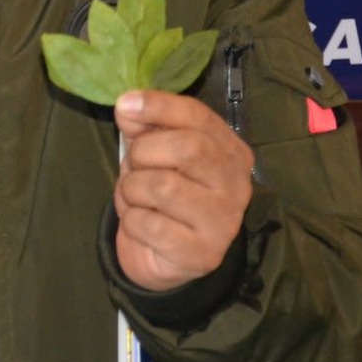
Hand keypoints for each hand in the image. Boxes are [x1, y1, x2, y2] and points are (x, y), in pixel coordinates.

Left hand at [112, 90, 253, 292]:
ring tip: (135, 198)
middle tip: (133, 167)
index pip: (199, 117)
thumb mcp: (153, 153)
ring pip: (163, 186)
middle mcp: (237, 185)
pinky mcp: (202, 254)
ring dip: (132, 189)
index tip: (125, 105)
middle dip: (143, 153)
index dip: (159, 106)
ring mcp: (224, 223)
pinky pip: (149, 224)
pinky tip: (141, 225)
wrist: (162, 256)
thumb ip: (144, 126)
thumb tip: (128, 106)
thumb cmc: (161, 196)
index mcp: (231, 152)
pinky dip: (132, 220)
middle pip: (187, 149)